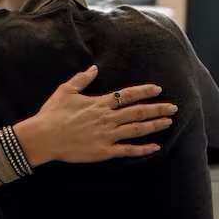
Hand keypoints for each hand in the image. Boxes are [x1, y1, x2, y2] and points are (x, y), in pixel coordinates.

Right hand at [15, 65, 176, 164]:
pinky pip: (127, 150)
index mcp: (99, 103)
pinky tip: (155, 147)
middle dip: (157, 109)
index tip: (158, 90)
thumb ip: (81, 79)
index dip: (144, 92)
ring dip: (154, 125)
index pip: (126, 95)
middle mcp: (107, 118)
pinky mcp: (103, 151)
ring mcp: (107, 135)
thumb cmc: (52, 114)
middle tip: (174, 107)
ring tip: (168, 122)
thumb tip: (94, 68)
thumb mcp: (65, 91)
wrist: (44, 136)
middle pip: (137, 112)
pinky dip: (142, 149)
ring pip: (136, 129)